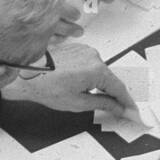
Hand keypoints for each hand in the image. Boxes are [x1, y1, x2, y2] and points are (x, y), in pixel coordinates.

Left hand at [2, 42, 134, 116]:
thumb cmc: (47, 87)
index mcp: (97, 70)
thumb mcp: (79, 103)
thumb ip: (104, 104)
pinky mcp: (77, 48)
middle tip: (115, 109)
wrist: (27, 75)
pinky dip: (89, 74)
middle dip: (112, 94)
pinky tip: (78, 83)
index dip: (126, 102)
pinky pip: (90, 64)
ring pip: (100, 71)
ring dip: (99, 83)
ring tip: (86, 95)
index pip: (119, 88)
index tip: (132, 110)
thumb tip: (118, 107)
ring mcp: (86, 50)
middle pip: (110, 78)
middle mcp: (94, 56)